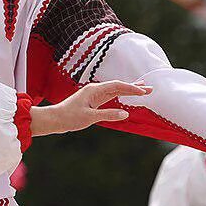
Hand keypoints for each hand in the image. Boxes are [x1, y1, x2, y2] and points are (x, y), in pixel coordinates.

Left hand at [33, 81, 150, 135]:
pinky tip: (126, 96)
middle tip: (150, 88)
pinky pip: (110, 96)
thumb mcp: (89, 118)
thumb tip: (125, 114)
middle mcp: (95, 90)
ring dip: (128, 90)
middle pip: (118, 86)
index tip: (144, 91)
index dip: (131, 88)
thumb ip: (108, 115)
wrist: (55, 119)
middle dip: (134, 87)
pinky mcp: (93, 101)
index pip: (117, 86)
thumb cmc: (69, 117)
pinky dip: (120, 95)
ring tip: (142, 89)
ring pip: (115, 90)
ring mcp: (94, 95)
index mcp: (94, 90)